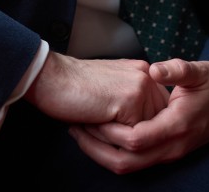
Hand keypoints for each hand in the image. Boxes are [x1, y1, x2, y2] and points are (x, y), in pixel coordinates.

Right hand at [25, 51, 169, 125]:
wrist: (52, 78)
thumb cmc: (75, 86)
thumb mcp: (112, 87)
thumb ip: (132, 99)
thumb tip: (145, 127)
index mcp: (142, 72)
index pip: (156, 115)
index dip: (132, 126)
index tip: (107, 116)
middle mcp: (146, 76)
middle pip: (152, 126)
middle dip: (126, 131)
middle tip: (98, 115)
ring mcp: (140, 86)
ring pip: (142, 134)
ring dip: (116, 135)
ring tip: (94, 115)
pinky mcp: (131, 100)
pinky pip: (130, 137)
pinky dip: (109, 136)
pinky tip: (92, 116)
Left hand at [68, 59, 208, 174]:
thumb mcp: (200, 70)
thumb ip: (177, 69)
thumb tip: (154, 70)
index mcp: (177, 126)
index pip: (135, 139)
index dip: (109, 131)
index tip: (89, 116)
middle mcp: (173, 146)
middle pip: (127, 162)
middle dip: (97, 149)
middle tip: (74, 127)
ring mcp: (171, 151)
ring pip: (131, 166)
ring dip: (103, 153)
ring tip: (80, 131)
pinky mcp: (168, 149)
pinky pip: (138, 159)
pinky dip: (116, 151)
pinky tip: (101, 134)